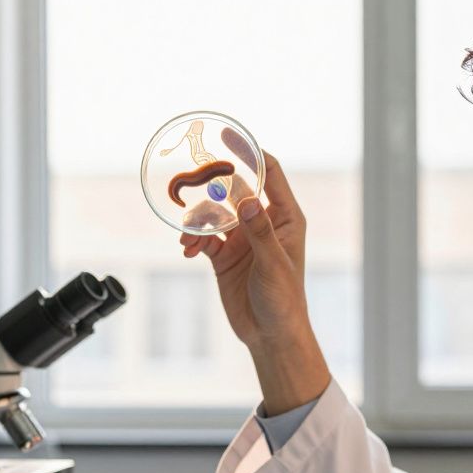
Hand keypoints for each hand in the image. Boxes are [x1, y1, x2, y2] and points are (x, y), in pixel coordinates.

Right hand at [179, 151, 330, 413]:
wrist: (269, 335)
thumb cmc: (284, 300)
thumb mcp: (273, 264)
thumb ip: (259, 231)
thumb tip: (246, 198)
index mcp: (285, 217)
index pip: (269, 173)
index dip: (250, 153)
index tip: (228, 137)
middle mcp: (263, 222)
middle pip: (234, 190)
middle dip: (212, 187)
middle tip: (192, 185)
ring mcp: (242, 238)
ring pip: (214, 214)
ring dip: (198, 220)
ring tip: (188, 236)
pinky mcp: (225, 256)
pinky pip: (203, 237)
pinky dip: (193, 240)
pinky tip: (187, 250)